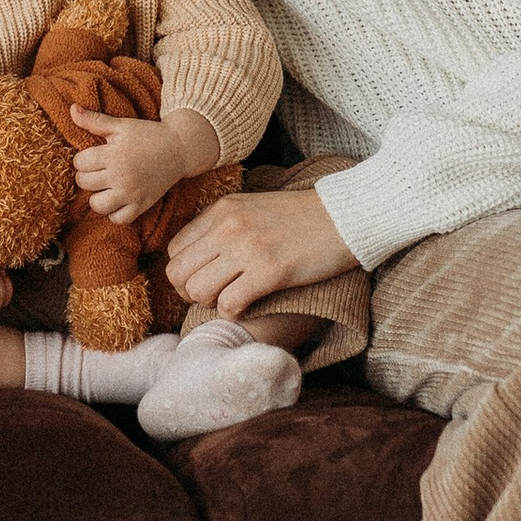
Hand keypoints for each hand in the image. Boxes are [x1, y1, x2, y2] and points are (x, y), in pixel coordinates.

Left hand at [72, 104, 218, 224]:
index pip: (79, 163)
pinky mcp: (142, 206)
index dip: (83, 158)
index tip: (94, 155)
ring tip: (104, 186)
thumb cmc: (148, 134)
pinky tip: (117, 199)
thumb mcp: (122, 124)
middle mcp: (121, 177)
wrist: (180, 149)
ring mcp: (132, 194)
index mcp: (114, 155)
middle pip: (85, 183)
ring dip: (97, 196)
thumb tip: (71, 108)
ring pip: (97, 205)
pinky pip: (118, 219)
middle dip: (87, 175)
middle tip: (99, 169)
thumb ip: (94, 120)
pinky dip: (114, 212)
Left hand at [164, 184, 353, 316]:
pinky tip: (247, 307)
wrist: (346, 217)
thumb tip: (199, 256)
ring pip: (198, 291)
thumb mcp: (253, 208)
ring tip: (231, 300)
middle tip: (214, 297)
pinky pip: (229, 304)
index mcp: (221, 210)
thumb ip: (223, 225)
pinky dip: (233, 313)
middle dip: (190, 293)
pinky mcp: (270, 271)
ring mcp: (248, 249)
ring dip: (211, 304)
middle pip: (178, 273)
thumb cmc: (302, 217)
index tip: (206, 279)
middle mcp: (228, 227)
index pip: (175, 250)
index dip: (185, 272)